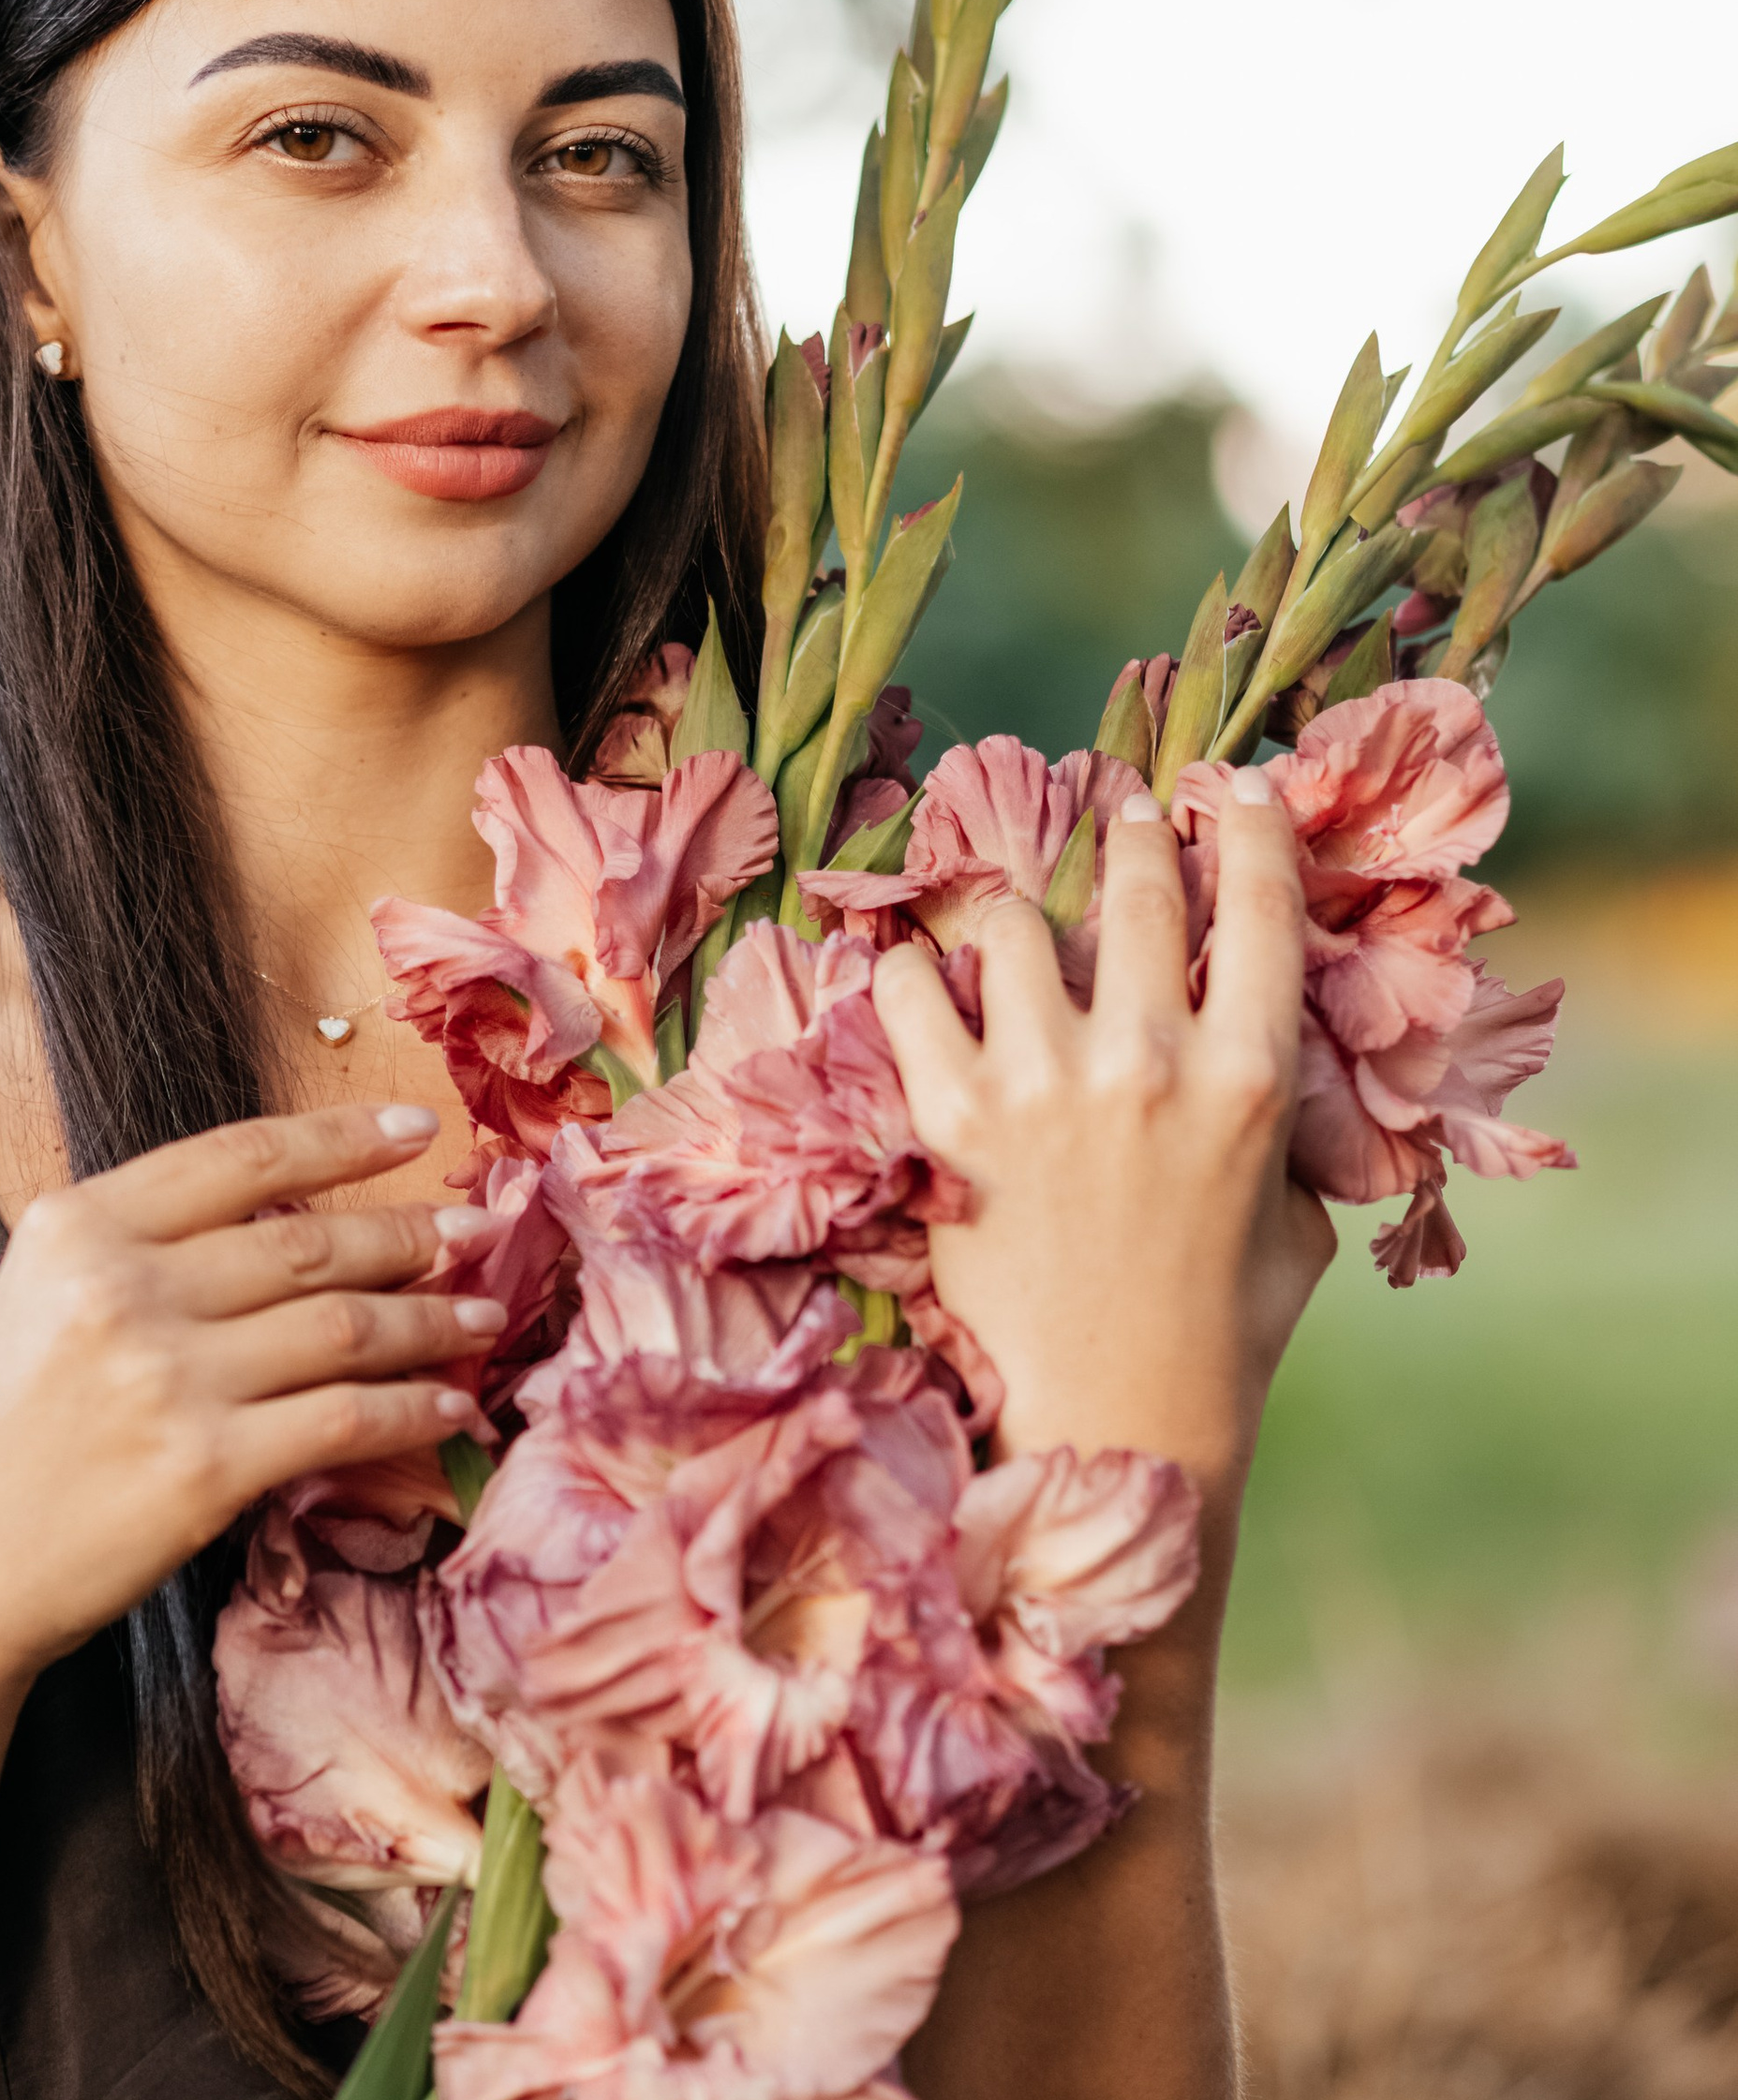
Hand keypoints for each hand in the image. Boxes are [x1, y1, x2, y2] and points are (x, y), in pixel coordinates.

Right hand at [0, 1103, 497, 1697]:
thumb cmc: (1, 1432)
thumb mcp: (45, 1295)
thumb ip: (151, 1243)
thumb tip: (301, 1212)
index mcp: (83, 1224)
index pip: (243, 1155)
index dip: (342, 1136)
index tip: (417, 1128)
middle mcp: (125, 1286)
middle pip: (308, 1241)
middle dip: (409, 1231)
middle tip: (479, 1228)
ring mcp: (167, 1377)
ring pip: (342, 1326)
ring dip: (430, 1319)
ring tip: (484, 1316)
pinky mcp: (204, 1468)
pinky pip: (343, 1419)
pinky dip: (410, 1409)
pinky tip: (450, 1405)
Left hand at [873, 769, 1335, 1502]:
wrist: (1115, 1422)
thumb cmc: (1223, 1327)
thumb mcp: (1301, 1212)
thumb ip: (1292, 1112)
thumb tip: (1274, 1029)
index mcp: (1251, 1076)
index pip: (1256, 906)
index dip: (1246, 827)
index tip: (1232, 788)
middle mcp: (1149, 1058)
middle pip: (1136, 887)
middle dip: (1132, 836)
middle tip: (1124, 816)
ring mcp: (1042, 1082)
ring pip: (1013, 923)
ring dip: (1018, 921)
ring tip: (1017, 937)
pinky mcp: (950, 1117)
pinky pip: (911, 989)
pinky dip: (913, 978)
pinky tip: (924, 985)